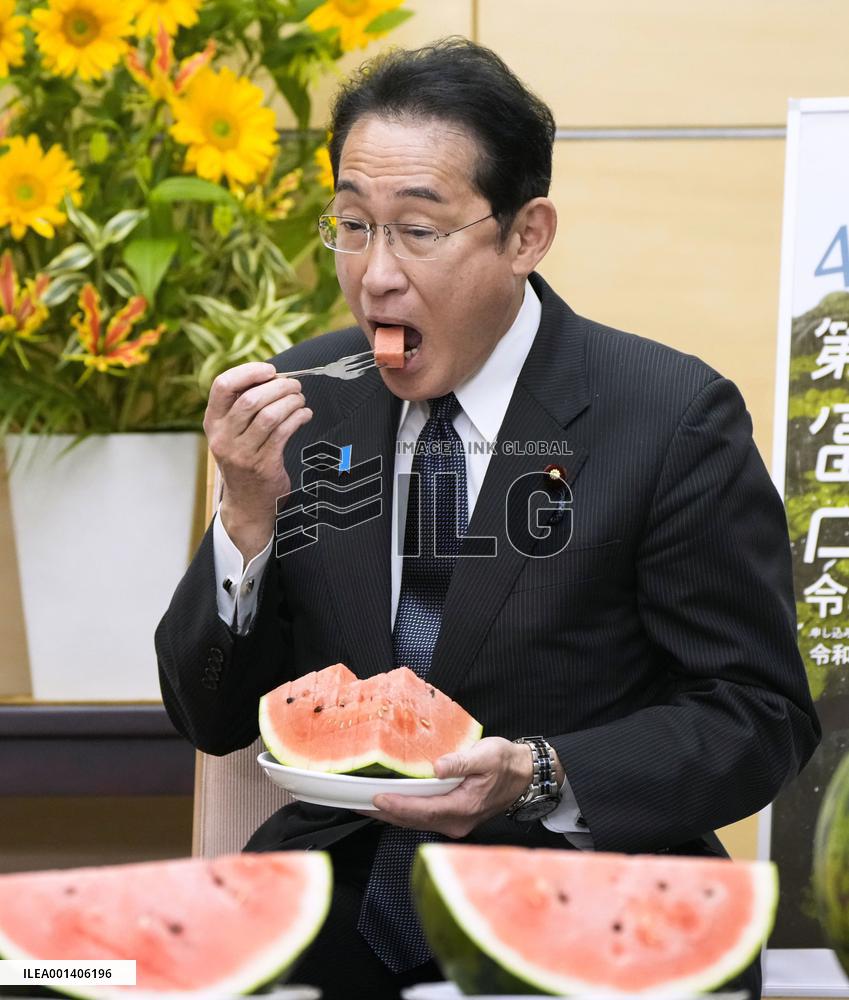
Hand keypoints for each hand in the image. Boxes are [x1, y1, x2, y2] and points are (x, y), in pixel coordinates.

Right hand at [204, 361, 312, 559]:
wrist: (247, 503)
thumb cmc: (244, 459)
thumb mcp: (231, 433)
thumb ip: (243, 406)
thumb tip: (273, 376)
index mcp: (213, 423)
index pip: (222, 386)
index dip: (248, 372)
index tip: (270, 370)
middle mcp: (223, 437)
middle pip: (250, 399)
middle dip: (278, 386)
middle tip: (294, 385)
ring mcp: (242, 453)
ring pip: (269, 415)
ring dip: (290, 401)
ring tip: (300, 399)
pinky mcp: (263, 465)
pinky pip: (283, 432)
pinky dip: (298, 417)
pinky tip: (304, 414)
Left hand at [359, 737, 534, 837]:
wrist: (525, 776)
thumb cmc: (506, 763)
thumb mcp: (487, 755)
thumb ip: (461, 762)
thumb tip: (438, 766)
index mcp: (464, 807)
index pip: (423, 810)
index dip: (398, 805)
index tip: (376, 798)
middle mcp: (457, 821)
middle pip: (413, 820)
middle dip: (384, 812)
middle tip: (356, 803)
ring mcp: (454, 822)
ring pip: (415, 821)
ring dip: (390, 814)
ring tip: (364, 804)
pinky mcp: (453, 817)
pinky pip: (422, 818)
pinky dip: (403, 812)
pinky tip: (389, 804)